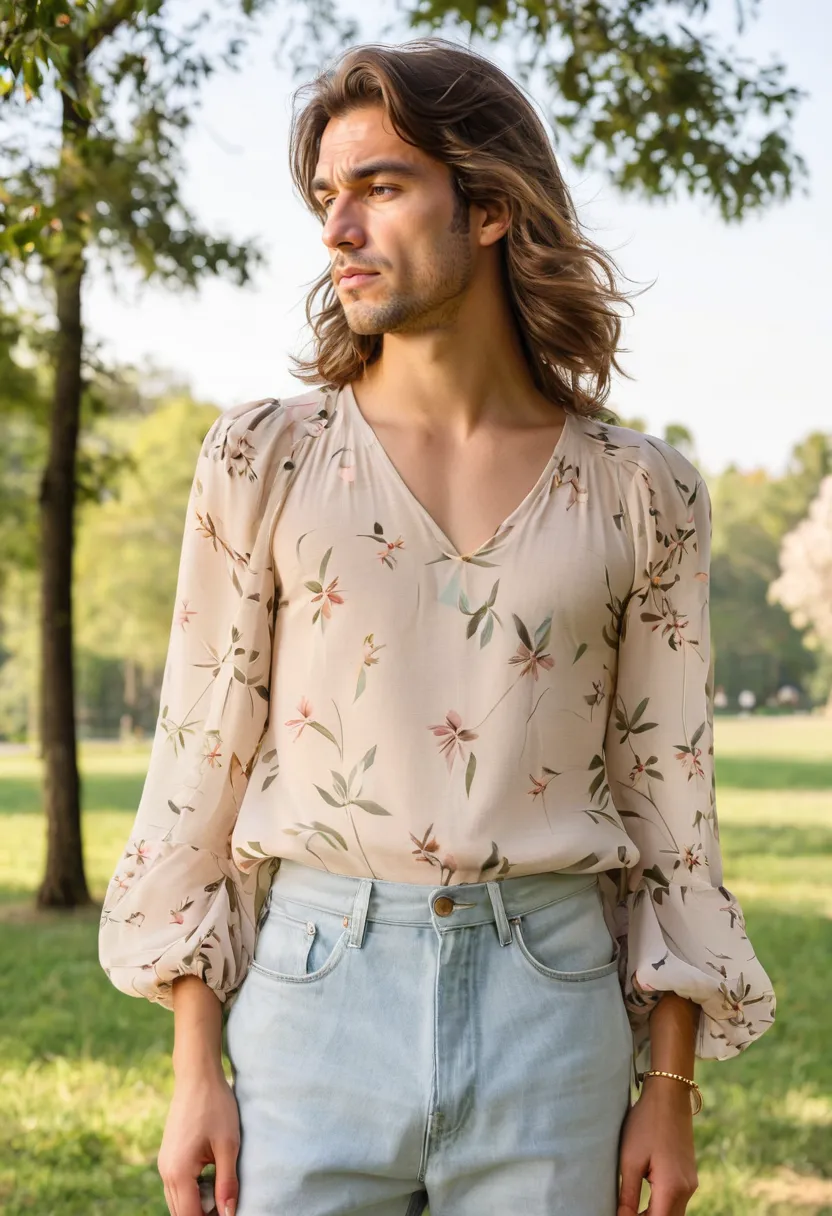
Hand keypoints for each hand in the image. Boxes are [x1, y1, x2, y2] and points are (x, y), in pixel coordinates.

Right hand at [157, 1068, 240, 1215]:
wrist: (197, 1076)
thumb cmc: (215, 1106)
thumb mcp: (228, 1145)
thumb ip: (227, 1183)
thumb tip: (229, 1214)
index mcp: (179, 1172)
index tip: (229, 1214)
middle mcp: (166, 1172)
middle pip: (180, 1213)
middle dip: (203, 1215)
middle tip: (227, 1207)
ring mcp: (164, 1164)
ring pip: (177, 1201)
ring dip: (196, 1206)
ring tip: (221, 1197)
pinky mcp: (168, 1156)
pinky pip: (176, 1186)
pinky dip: (191, 1192)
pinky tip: (211, 1181)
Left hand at [617, 1077, 698, 1214]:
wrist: (669, 1095)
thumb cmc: (646, 1124)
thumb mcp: (630, 1160)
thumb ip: (628, 1195)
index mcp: (671, 1189)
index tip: (619, 1215)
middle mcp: (686, 1190)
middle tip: (623, 1213)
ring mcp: (690, 1183)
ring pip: (673, 1214)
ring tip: (629, 1211)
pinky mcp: (689, 1175)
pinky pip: (676, 1202)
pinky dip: (661, 1207)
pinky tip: (643, 1203)